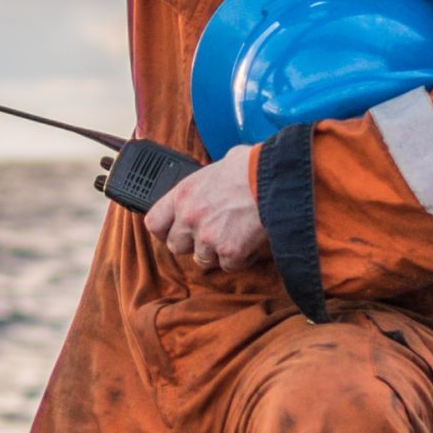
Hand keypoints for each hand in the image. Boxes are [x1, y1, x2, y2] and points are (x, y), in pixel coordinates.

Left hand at [145, 146, 266, 271]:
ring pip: (203, 259)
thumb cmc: (252, 167)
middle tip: (212, 233)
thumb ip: (205, 183)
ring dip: (217, 252)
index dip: (164, 230)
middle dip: (192, 243)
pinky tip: (250, 241)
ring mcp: (208, 238)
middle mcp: (190, 218)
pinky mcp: (230, 252)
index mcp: (183, 195)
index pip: (154, 223)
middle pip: (176, 246)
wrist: (277, 180)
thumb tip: (212, 182)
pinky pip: (230, 265)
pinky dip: (241, 258)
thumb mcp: (218, 166)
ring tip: (235, 234)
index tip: (174, 231)